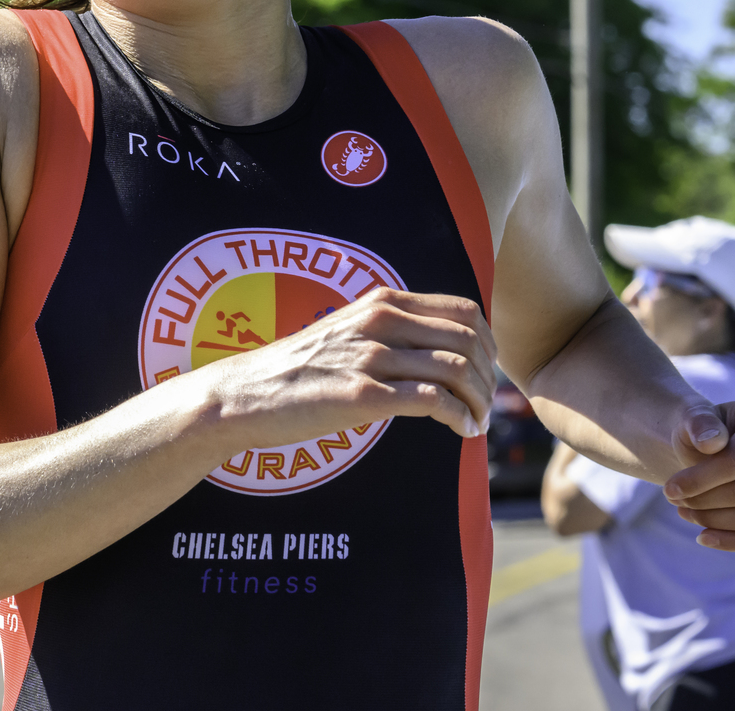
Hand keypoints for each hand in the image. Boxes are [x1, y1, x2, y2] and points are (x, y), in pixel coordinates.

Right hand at [202, 287, 495, 450]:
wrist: (245, 395)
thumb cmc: (296, 370)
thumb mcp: (345, 331)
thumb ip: (387, 330)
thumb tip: (433, 352)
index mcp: (380, 302)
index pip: (463, 310)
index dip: (489, 343)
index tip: (487, 371)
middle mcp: (380, 322)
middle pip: (469, 340)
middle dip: (488, 376)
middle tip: (485, 404)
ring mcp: (371, 357)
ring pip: (457, 370)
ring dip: (479, 401)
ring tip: (477, 423)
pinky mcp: (362, 396)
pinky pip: (433, 400)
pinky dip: (459, 418)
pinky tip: (461, 431)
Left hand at [664, 401, 734, 551]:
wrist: (718, 447)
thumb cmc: (705, 433)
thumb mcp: (693, 420)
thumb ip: (698, 423)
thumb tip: (711, 442)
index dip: (698, 480)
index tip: (668, 490)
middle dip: (702, 502)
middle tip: (674, 501)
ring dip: (713, 522)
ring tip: (685, 513)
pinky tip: (705, 537)